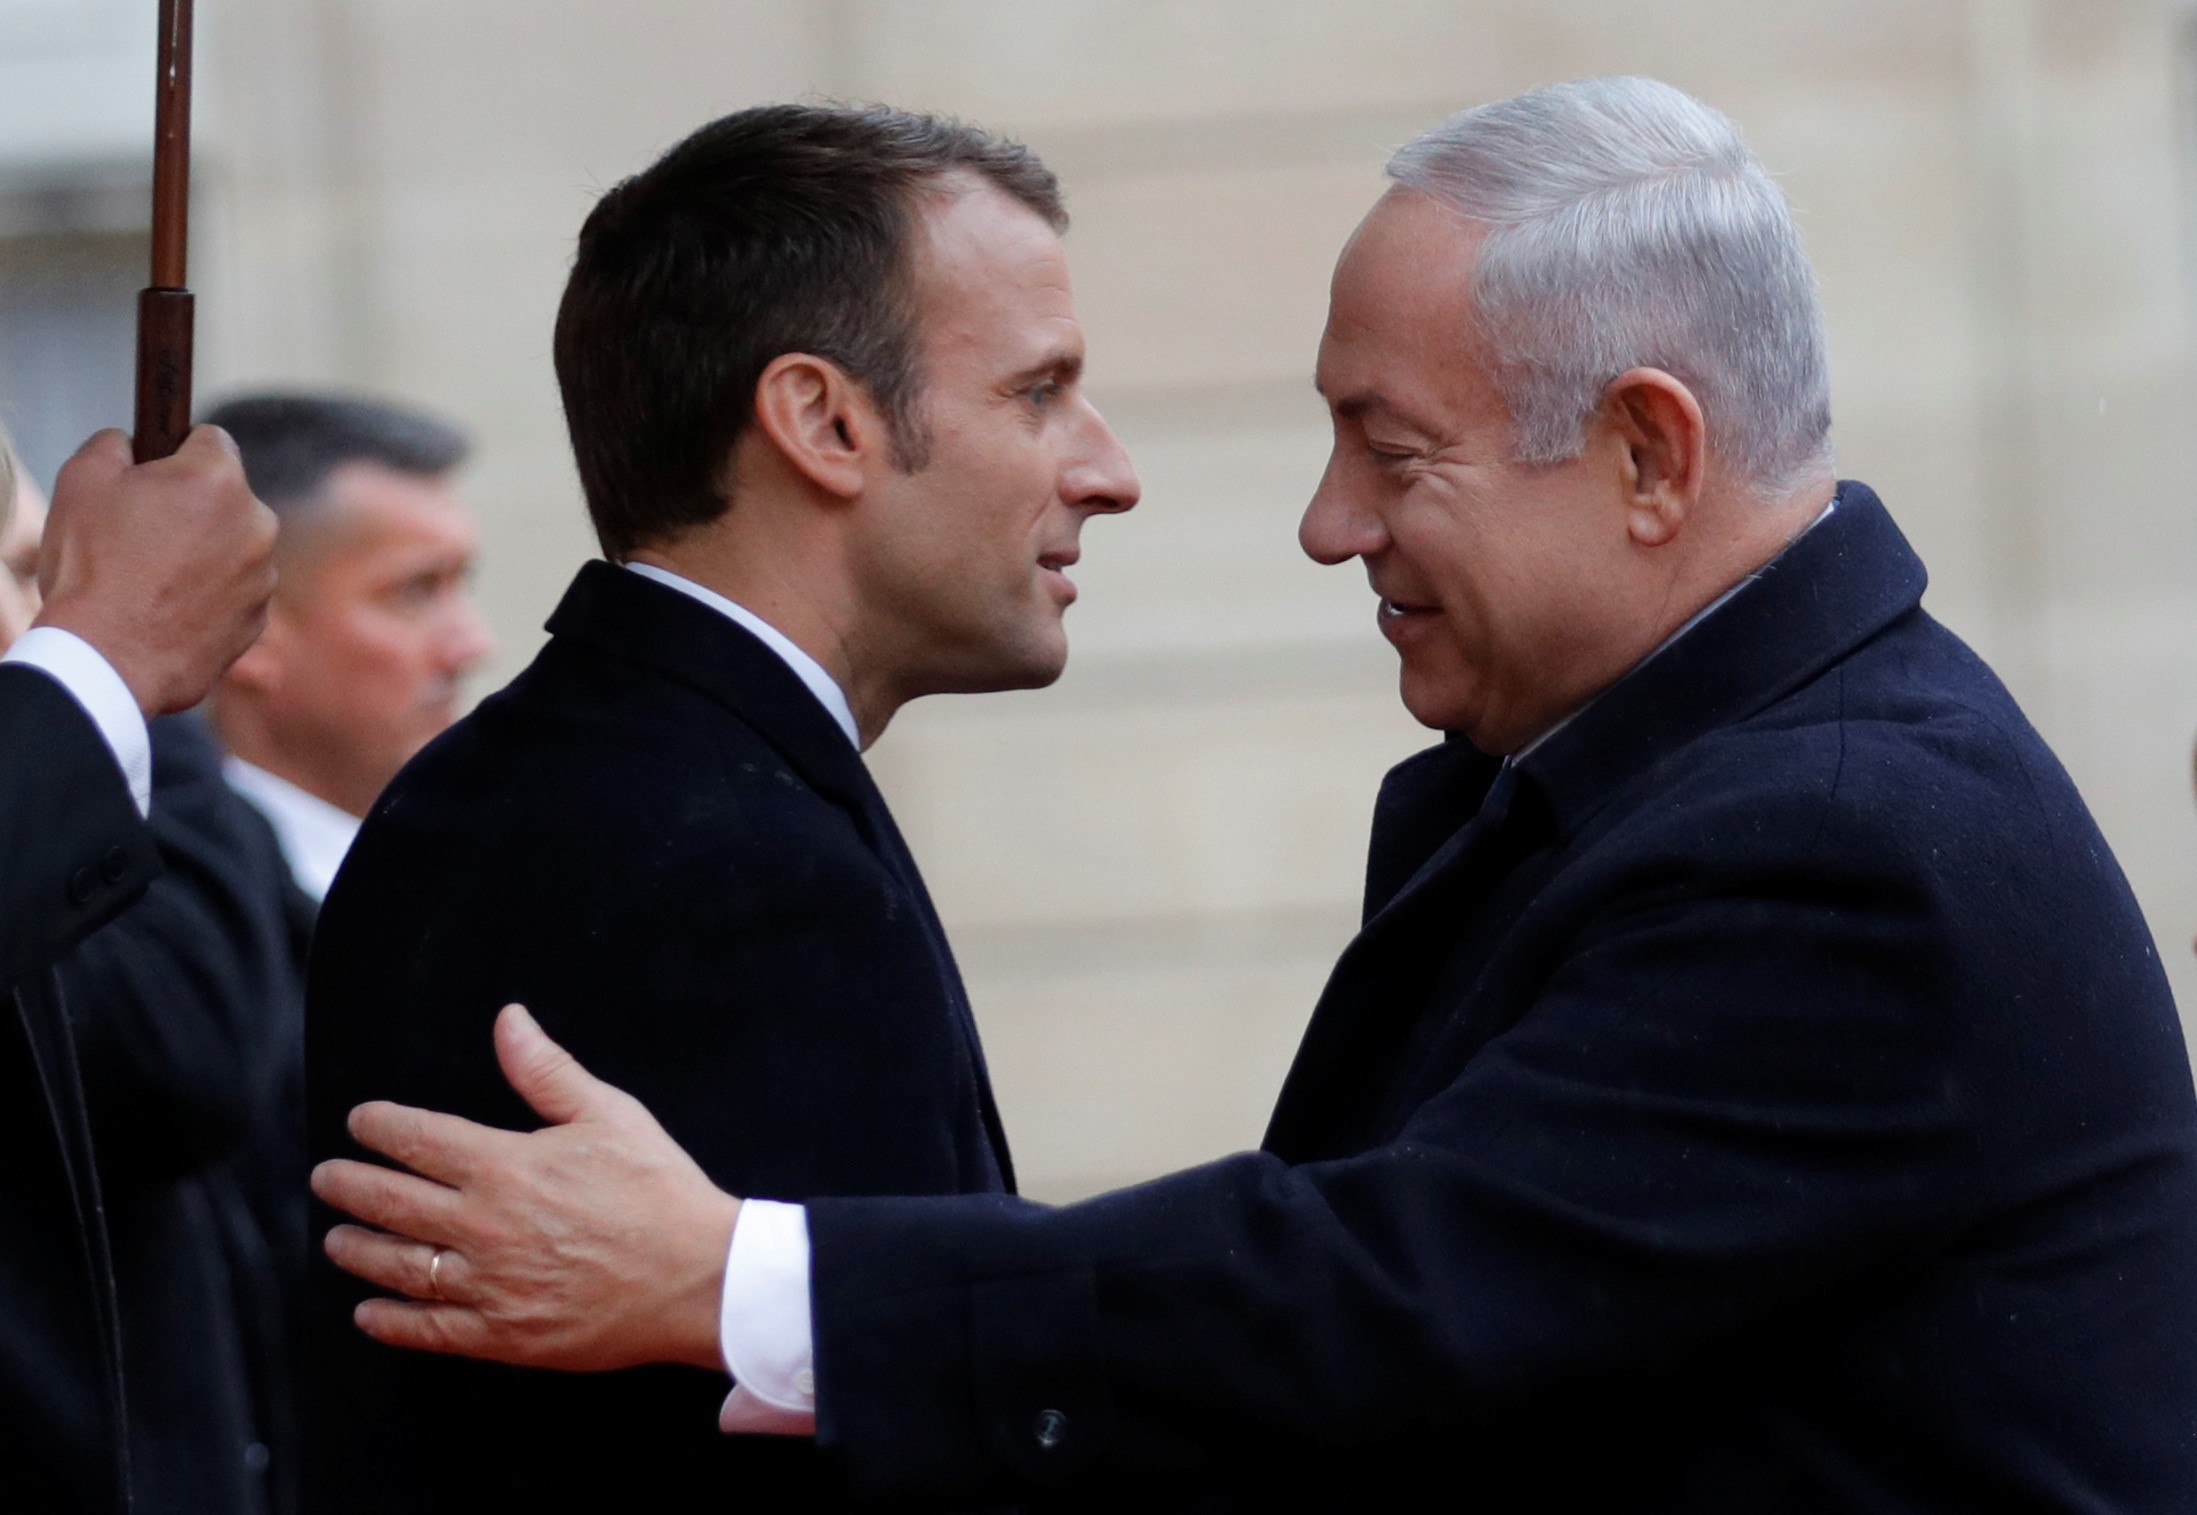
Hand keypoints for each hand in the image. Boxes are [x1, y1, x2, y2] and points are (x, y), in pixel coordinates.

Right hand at [35, 426, 277, 714]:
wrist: (107, 658)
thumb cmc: (92, 566)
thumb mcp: (82, 481)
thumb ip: (113, 444)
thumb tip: (130, 442)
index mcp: (218, 479)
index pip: (209, 440)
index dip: (175, 453)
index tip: (151, 475)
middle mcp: (257, 523)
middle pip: (225, 497)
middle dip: (191, 506)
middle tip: (142, 534)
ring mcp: (264, 575)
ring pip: (232, 546)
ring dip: (202, 553)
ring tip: (150, 579)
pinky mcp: (258, 619)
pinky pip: (234, 592)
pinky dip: (208, 596)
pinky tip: (167, 610)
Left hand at [312, 1004, 739, 1372]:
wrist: (699, 1278)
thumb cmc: (658, 1191)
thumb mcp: (609, 1114)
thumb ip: (546, 1071)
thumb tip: (507, 1020)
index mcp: (505, 1166)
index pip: (418, 1140)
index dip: (380, 1127)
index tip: (361, 1122)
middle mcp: (484, 1226)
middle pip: (391, 1203)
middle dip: (350, 1186)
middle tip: (326, 1178)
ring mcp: (489, 1286)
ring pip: (399, 1267)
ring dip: (358, 1250)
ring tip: (336, 1239)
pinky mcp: (504, 1335)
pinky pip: (429, 1330)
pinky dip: (391, 1322)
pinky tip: (369, 1313)